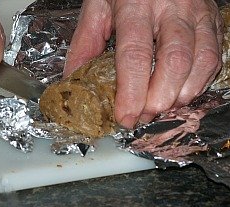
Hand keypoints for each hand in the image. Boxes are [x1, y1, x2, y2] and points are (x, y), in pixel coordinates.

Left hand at [64, 0, 222, 127]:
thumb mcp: (97, 7)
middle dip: (159, 99)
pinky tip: (180, 93)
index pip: (135, 55)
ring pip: (200, 61)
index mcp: (136, 4)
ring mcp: (196, 14)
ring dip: (181, 95)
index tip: (125, 117)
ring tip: (161, 108)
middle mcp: (172, 8)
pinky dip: (198, 83)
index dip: (131, 93)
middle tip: (144, 117)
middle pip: (174, 62)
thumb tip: (73, 79)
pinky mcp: (211, 21)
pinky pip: (213, 57)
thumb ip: (85, 42)